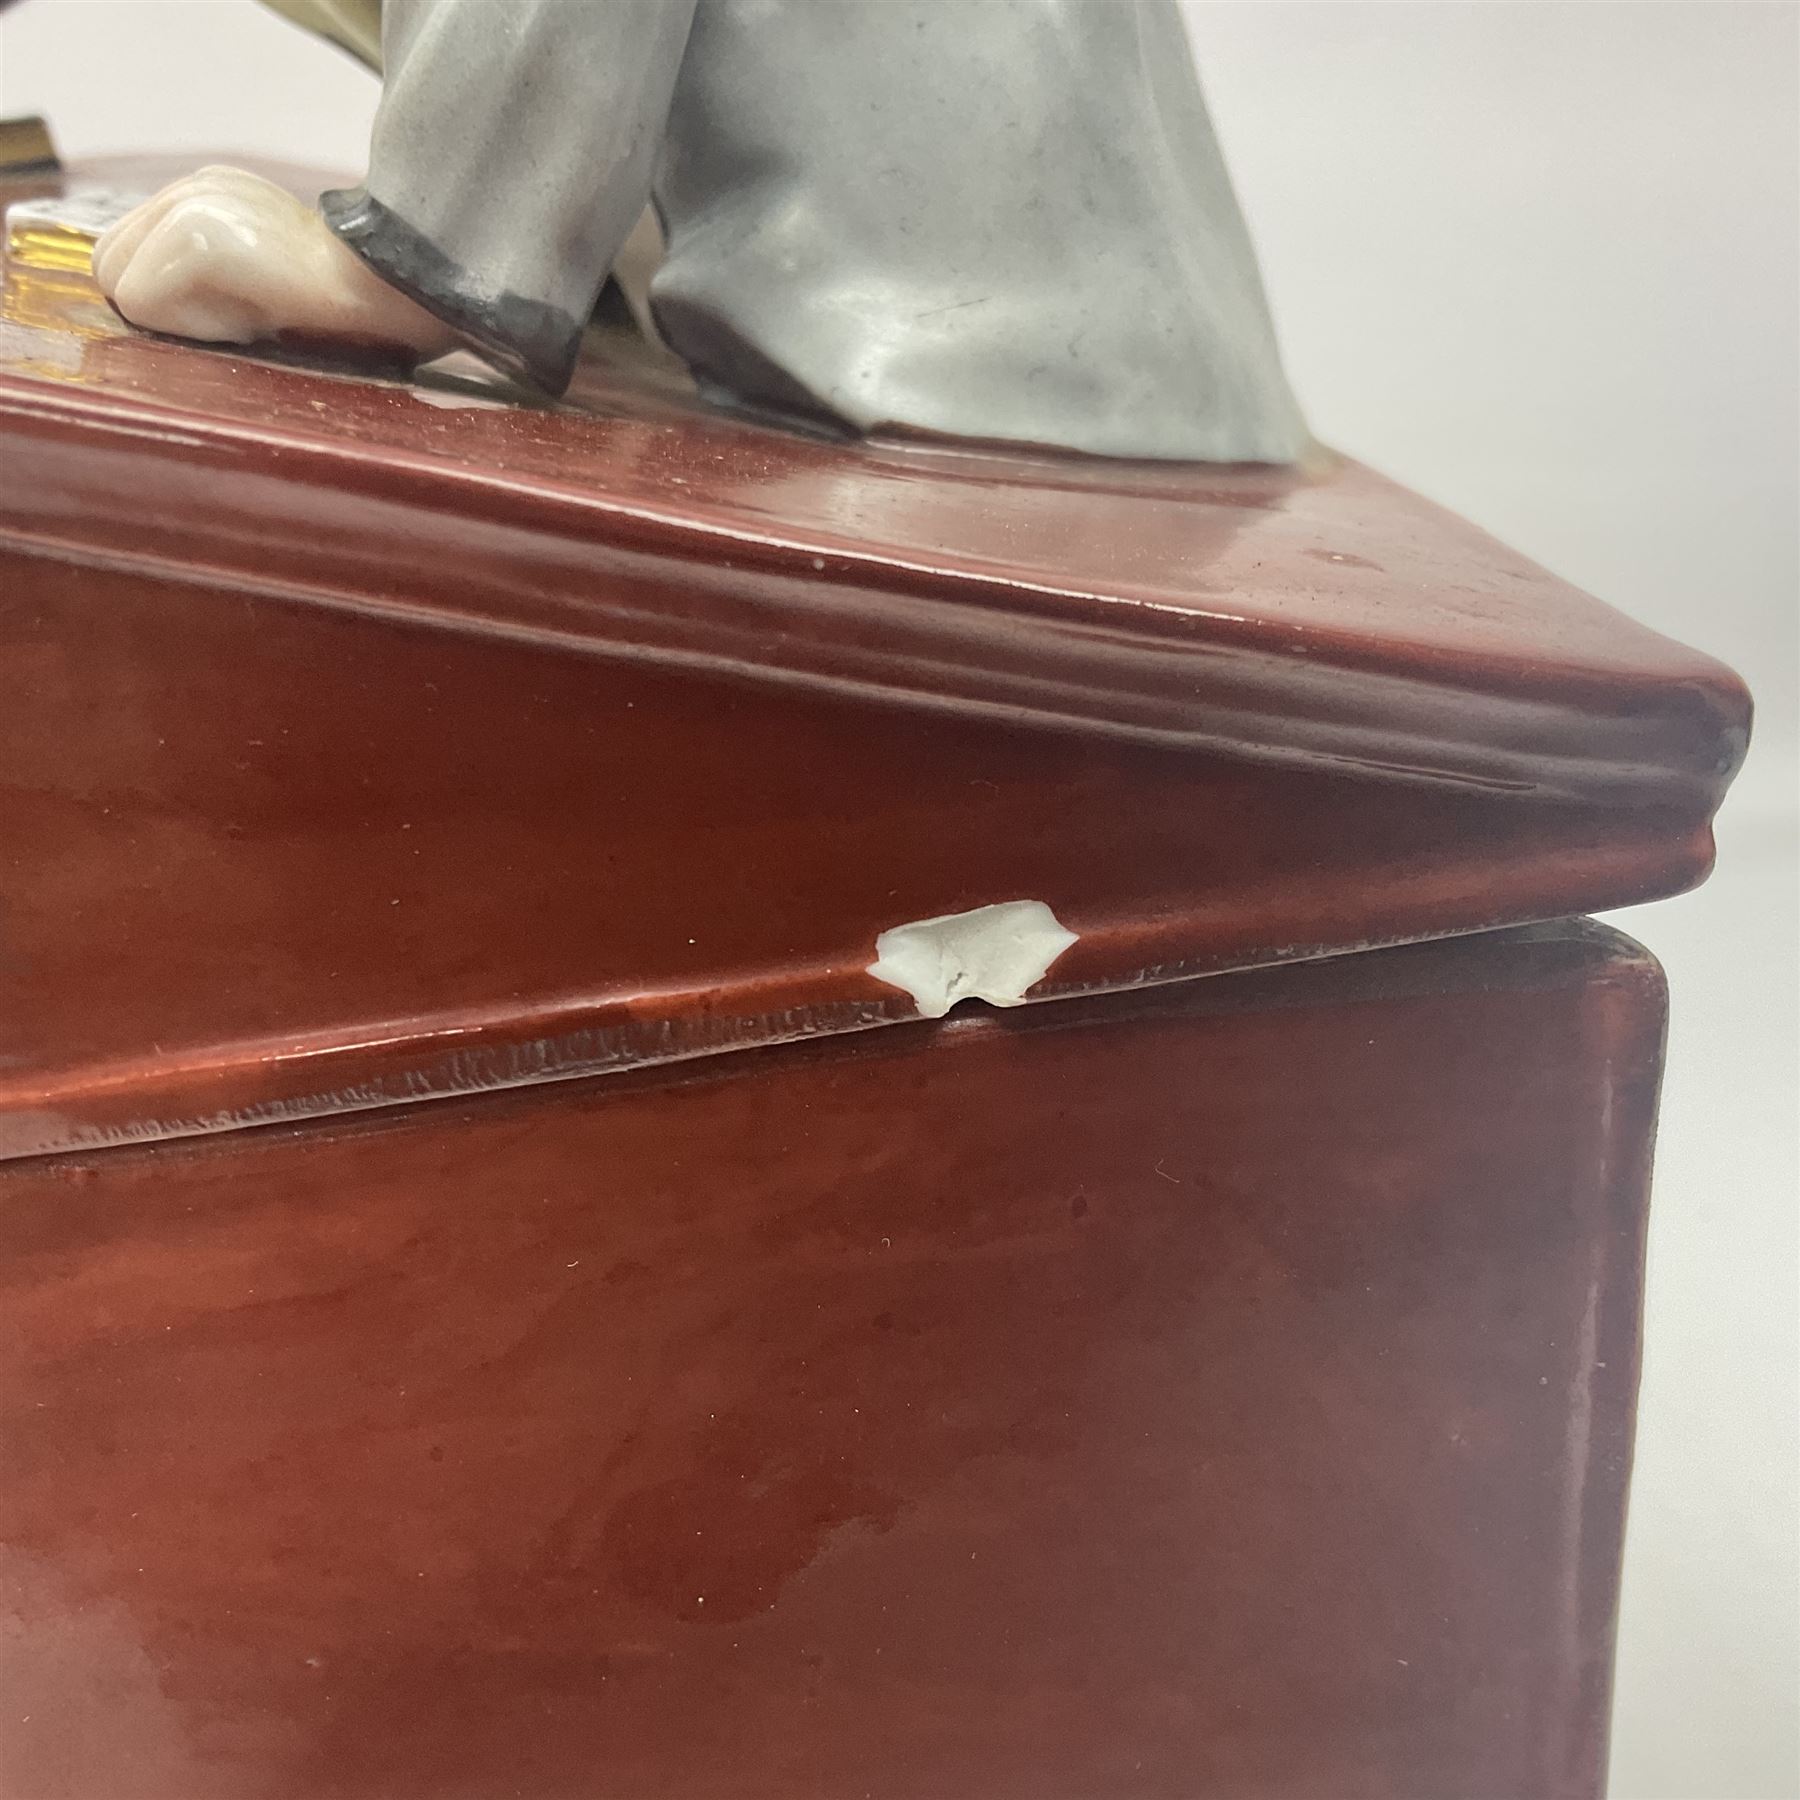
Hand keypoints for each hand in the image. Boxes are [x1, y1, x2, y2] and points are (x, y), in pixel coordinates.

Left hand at [93, 166, 456, 362]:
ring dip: (184, 317)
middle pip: (110, 266)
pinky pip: (145, 303)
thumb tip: (163, 308)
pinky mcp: (196, 237)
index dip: (177, 302)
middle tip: (250, 314)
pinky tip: (257, 316)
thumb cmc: (352, 312)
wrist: (401, 294)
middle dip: (167, 306)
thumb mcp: (267, 279)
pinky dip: (196, 325)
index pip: (128, 257)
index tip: (249, 310)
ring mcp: (191, 206)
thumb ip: (213, 277)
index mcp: (209, 195)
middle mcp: (192, 188)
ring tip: (256, 312)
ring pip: (124, 287)